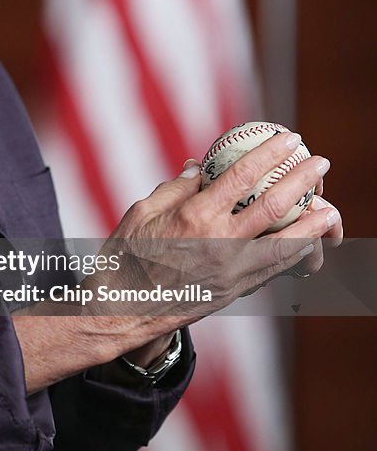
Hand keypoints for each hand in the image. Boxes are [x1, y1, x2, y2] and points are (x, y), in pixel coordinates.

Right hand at [13, 132, 341, 392]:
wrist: (120, 311)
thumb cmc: (124, 259)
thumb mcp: (140, 212)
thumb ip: (174, 189)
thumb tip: (198, 169)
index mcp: (193, 216)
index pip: (241, 176)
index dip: (269, 154)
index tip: (288, 139)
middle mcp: (218, 241)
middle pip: (272, 205)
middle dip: (301, 180)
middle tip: (319, 163)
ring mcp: (229, 270)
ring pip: (283, 244)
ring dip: (311, 223)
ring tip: (329, 208)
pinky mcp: (232, 291)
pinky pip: (272, 270)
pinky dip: (293, 255)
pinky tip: (307, 245)